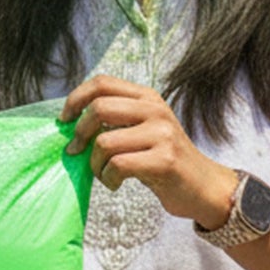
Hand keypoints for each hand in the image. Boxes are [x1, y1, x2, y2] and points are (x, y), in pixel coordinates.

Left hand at [62, 74, 236, 226]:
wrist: (205, 187)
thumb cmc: (165, 160)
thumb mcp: (144, 129)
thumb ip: (117, 120)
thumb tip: (72, 122)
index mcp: (147, 97)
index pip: (102, 82)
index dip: (76, 98)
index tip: (64, 119)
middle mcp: (155, 109)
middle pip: (99, 107)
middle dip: (79, 132)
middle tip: (75, 151)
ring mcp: (162, 134)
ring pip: (105, 141)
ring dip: (94, 163)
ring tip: (103, 173)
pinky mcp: (164, 160)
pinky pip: (118, 165)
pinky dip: (108, 178)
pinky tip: (114, 184)